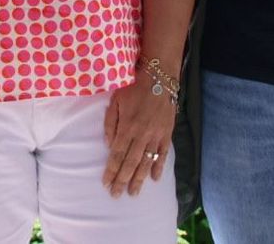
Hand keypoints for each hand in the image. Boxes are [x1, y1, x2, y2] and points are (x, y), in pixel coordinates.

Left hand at [102, 75, 175, 196]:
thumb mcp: (116, 101)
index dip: (111, 170)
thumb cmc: (133, 88)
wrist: (159, 78)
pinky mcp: (167, 134)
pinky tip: (154, 179)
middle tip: (116, 195)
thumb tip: (110, 145)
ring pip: (146, 161)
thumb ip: (111, 123)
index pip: (117, 154)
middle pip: (130, 162)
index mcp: (127, 126)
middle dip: (123, 180)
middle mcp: (141, 134)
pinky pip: (163, 153)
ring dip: (139, 179)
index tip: (106, 183)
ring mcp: (156, 135)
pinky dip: (158, 167)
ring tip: (133, 193)